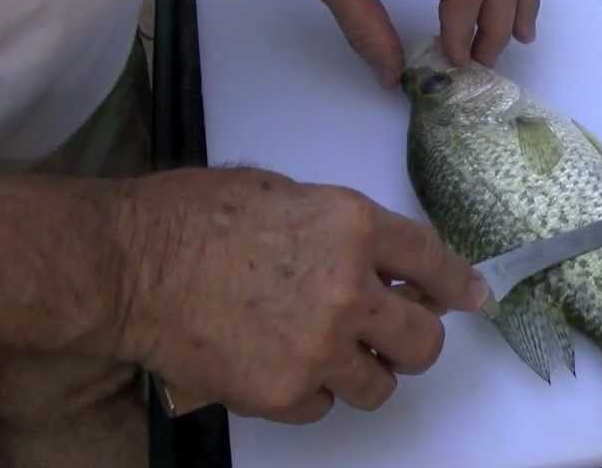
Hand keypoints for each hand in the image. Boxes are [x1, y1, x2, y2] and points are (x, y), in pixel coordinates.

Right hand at [113, 167, 486, 422]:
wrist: (128, 265)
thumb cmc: (194, 216)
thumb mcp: (285, 194)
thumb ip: (343, 230)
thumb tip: (379, 260)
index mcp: (353, 227)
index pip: (433, 263)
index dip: (459, 284)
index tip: (473, 297)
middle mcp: (349, 290)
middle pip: (424, 341)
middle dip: (414, 340)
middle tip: (393, 336)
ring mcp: (318, 347)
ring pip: (380, 385)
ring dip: (364, 372)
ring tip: (326, 352)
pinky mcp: (283, 392)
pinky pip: (325, 406)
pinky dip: (312, 391)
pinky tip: (280, 363)